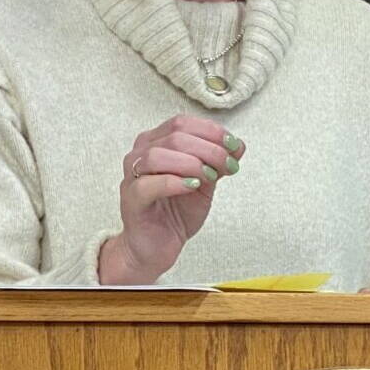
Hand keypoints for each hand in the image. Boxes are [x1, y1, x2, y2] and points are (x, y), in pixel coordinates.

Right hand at [98, 115, 243, 284]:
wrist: (157, 247)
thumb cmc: (175, 212)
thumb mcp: (205, 183)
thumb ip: (218, 163)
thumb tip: (238, 146)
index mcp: (156, 142)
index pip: (182, 123)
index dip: (211, 131)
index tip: (234, 146)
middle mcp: (140, 154)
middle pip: (174, 137)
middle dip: (209, 149)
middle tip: (227, 166)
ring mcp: (132, 176)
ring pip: (158, 155)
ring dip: (192, 163)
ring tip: (210, 177)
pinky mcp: (131, 200)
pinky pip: (148, 184)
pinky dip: (174, 182)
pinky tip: (192, 187)